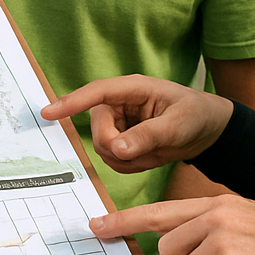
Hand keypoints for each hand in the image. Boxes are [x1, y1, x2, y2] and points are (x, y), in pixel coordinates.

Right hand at [41, 75, 232, 172]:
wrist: (207, 131)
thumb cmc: (195, 115)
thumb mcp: (177, 125)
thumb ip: (147, 136)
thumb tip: (116, 148)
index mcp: (132, 89)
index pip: (97, 93)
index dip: (71, 102)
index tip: (47, 113)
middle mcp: (119, 105)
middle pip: (98, 131)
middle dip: (118, 147)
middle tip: (145, 150)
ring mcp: (118, 124)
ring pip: (104, 150)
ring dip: (129, 159)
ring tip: (155, 150)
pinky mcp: (121, 141)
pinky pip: (114, 161)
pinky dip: (132, 165)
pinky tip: (151, 157)